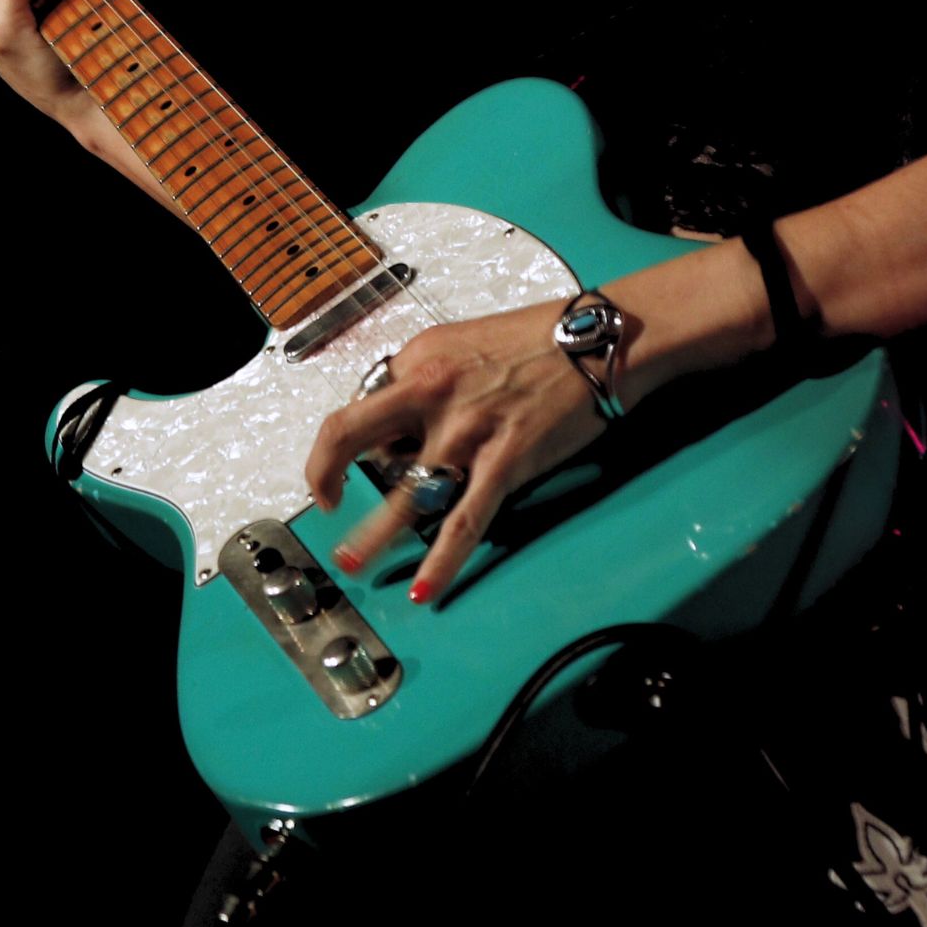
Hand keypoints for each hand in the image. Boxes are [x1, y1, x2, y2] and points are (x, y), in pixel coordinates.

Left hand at [306, 298, 612, 604]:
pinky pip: (464, 521)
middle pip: (351, 435)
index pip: (364, 404)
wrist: (600, 340)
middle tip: (325, 503)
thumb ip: (430, 378)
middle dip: (326, 474)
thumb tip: (406, 427)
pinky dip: (442, 560)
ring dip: (372, 536)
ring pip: (404, 493)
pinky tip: (425, 588)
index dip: (356, 436)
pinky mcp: (504, 461)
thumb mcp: (465, 341)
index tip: (350, 458)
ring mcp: (467, 430)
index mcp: (420, 358)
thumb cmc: (540, 338)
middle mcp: (431, 390)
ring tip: (352, 563)